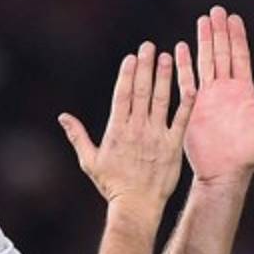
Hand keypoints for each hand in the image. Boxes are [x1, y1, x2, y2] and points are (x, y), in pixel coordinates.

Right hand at [59, 40, 195, 207]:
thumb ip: (78, 136)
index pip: (122, 95)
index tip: (132, 56)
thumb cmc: (112, 186)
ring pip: (161, 100)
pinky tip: (191, 84)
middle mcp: (137, 129)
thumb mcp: (89, 161)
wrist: (136, 206)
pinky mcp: (172, 145)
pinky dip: (186, 102)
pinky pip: (181, 119)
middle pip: (141, 91)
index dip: (127, 74)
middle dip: (145, 67)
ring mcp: (156, 136)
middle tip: (149, 46)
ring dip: (164, 77)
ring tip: (168, 56)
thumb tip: (62, 117)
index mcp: (117, 130)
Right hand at [185, 6, 253, 185]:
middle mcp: (226, 89)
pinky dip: (183, 66)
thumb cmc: (250, 152)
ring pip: (205, 63)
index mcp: (244, 90)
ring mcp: (208, 97)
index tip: (233, 18)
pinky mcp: (193, 107)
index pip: (240, 56)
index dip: (237, 37)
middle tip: (215, 11)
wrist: (226, 172)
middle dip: (218, 32)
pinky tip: (179, 49)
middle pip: (221, 54)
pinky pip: (187, 82)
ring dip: (203, 42)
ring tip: (201, 22)